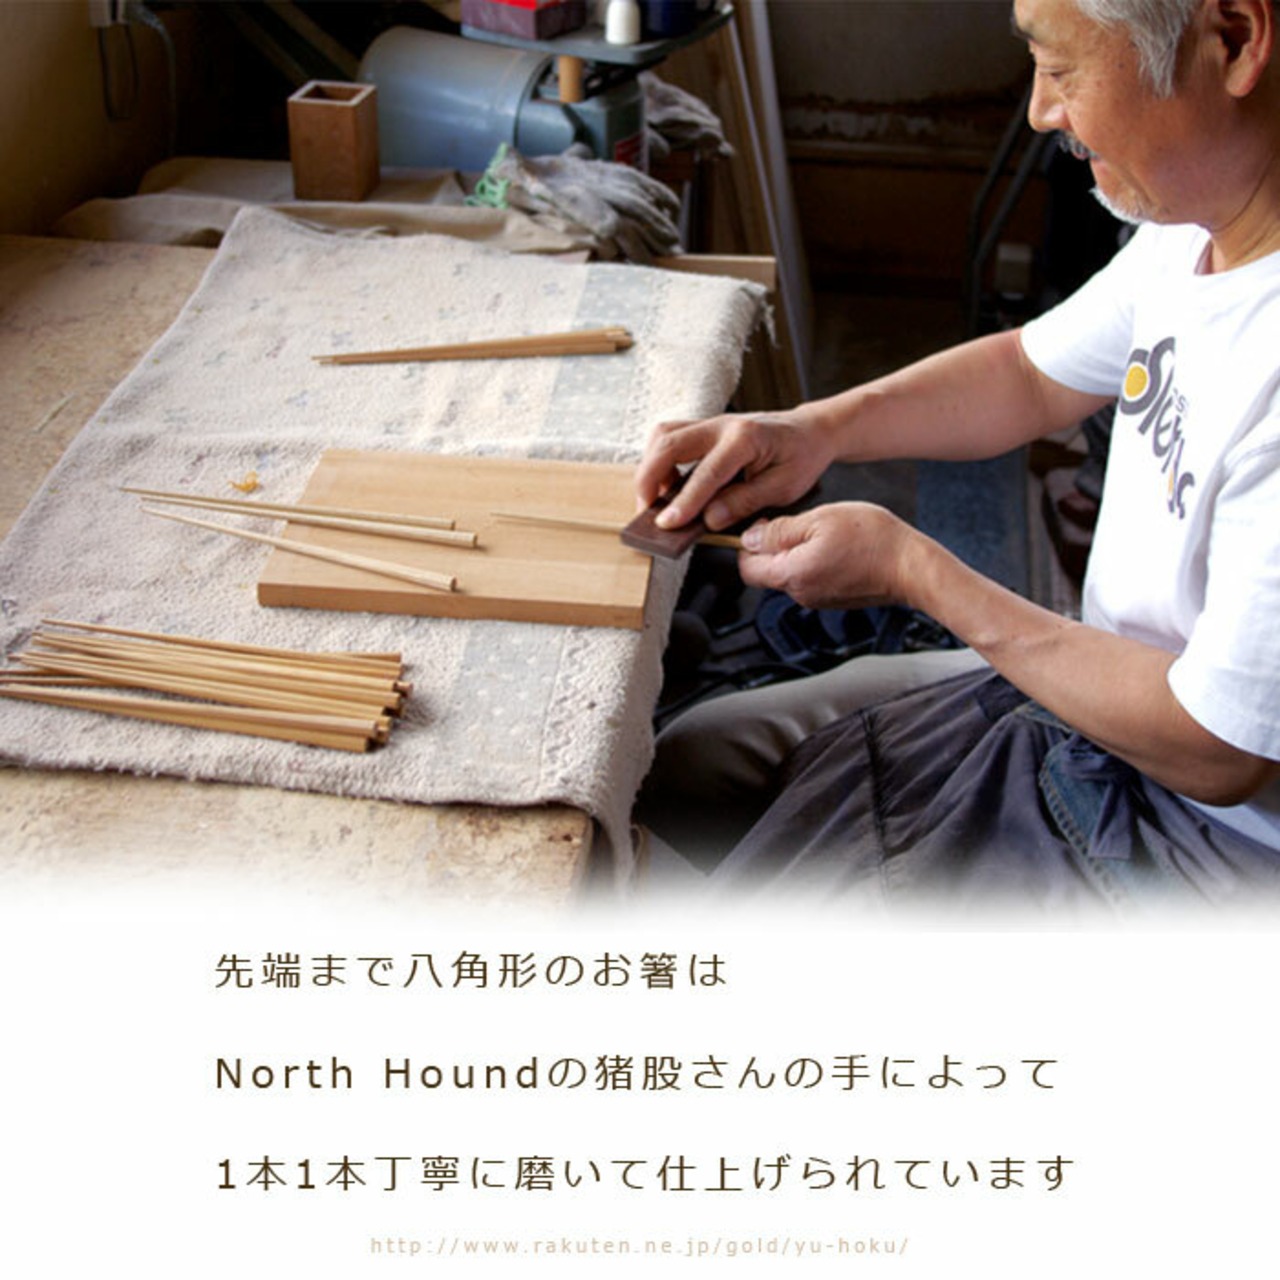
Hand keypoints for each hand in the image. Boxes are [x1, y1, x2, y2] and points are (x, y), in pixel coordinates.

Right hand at [635, 410, 834, 530]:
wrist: (809, 431)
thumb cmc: (800, 457)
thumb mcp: (783, 487)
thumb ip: (745, 502)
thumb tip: (710, 519)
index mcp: (746, 438)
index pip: (706, 473)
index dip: (684, 502)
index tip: (668, 525)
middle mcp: (722, 424)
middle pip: (669, 443)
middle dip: (649, 479)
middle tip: (646, 513)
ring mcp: (710, 423)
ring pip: (663, 436)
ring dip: (650, 467)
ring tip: (654, 500)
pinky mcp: (703, 429)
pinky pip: (669, 438)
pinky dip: (659, 461)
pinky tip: (666, 486)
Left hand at [737, 502, 921, 610]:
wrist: (911, 567)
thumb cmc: (874, 541)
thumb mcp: (819, 520)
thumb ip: (779, 531)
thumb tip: (750, 538)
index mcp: (791, 574)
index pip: (746, 568)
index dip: (748, 544)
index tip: (764, 524)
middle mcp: (800, 594)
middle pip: (767, 571)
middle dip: (774, 547)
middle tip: (799, 524)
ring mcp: (818, 599)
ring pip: (790, 574)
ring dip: (797, 552)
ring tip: (823, 533)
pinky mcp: (834, 599)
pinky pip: (811, 579)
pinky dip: (815, 562)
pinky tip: (836, 546)